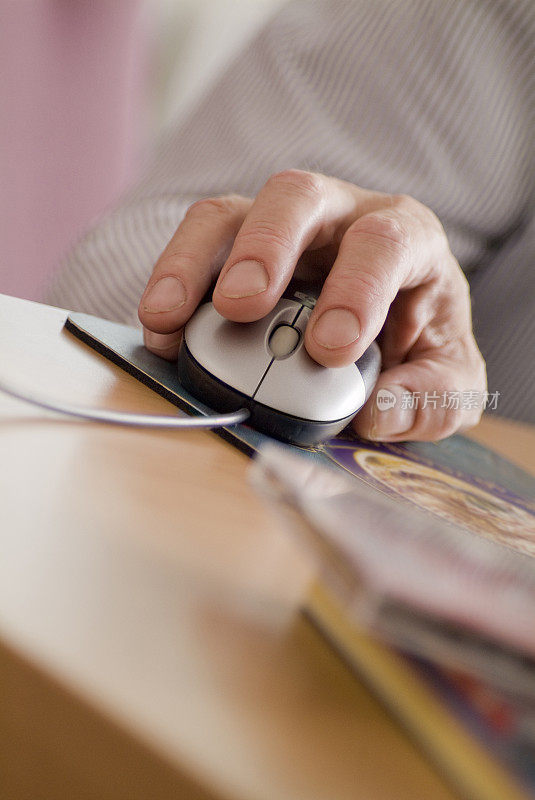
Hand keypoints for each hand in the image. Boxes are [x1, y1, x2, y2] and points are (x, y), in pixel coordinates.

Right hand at [138, 170, 485, 440]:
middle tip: (241, 308)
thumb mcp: (448, 383)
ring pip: (229, 215)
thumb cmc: (420, 348)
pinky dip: (172, 285)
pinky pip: (196, 249)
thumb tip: (380, 411)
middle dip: (266, 250)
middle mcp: (340, 216)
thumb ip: (431, 399)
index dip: (355, 290)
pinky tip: (161, 328)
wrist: (390, 335)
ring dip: (194, 263)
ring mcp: (281, 229)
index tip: (328, 350)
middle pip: (298, 197)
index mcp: (407, 239)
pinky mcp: (235, 251)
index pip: (384, 243)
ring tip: (167, 318)